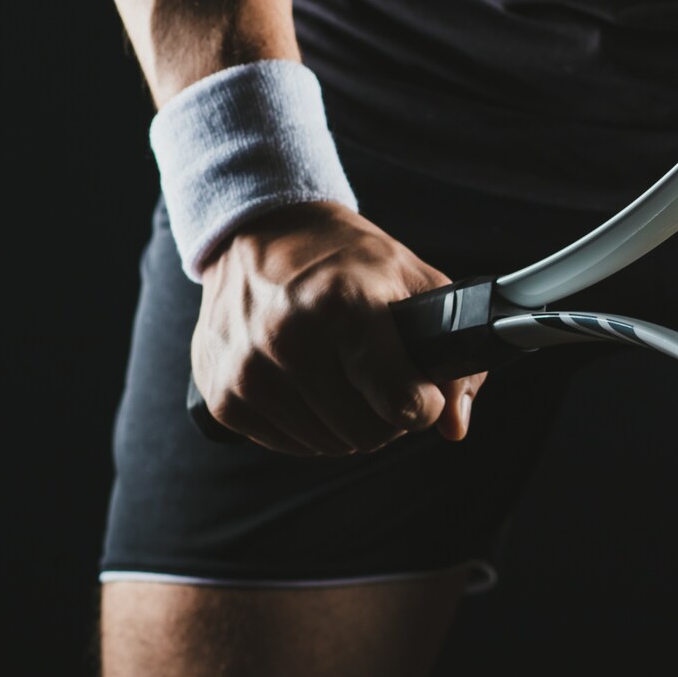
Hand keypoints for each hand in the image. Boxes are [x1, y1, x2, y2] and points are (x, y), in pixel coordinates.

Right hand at [189, 201, 482, 455]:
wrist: (260, 230)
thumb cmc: (343, 257)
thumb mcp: (410, 279)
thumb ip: (450, 350)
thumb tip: (455, 424)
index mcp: (343, 305)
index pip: (403, 402)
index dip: (425, 404)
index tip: (422, 392)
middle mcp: (288, 340)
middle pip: (369, 433)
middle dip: (388, 416)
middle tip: (383, 380)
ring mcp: (248, 372)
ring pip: (330, 446)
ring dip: (348, 423)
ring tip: (345, 377)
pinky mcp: (222, 397)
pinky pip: (289, 446)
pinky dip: (309, 426)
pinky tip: (309, 384)